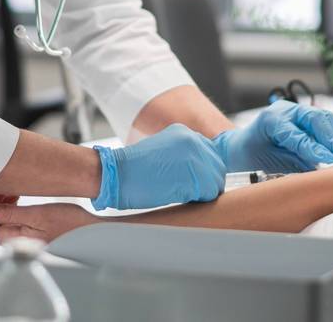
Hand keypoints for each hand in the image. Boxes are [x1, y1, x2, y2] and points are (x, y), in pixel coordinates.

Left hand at [0, 202, 99, 243]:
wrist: (88, 228)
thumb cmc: (69, 224)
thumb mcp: (37, 215)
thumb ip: (9, 215)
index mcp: (14, 238)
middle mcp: (13, 238)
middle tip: (0, 190)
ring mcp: (19, 233)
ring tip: (11, 192)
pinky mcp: (25, 227)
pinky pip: (8, 216)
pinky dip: (8, 204)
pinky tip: (16, 197)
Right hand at [94, 124, 224, 210]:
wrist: (114, 174)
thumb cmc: (133, 171)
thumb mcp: (162, 154)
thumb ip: (183, 157)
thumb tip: (200, 173)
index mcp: (184, 133)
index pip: (210, 154)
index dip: (203, 172)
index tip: (191, 181)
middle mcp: (193, 140)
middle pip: (217, 167)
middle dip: (206, 182)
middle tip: (186, 192)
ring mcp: (195, 156)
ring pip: (216, 181)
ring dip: (203, 192)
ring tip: (180, 194)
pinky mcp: (194, 174)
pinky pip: (210, 192)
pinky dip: (199, 200)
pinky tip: (179, 197)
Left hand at [212, 100, 332, 172]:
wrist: (240, 147)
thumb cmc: (249, 157)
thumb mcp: (266, 164)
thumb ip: (293, 164)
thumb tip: (320, 169)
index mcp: (271, 120)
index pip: (298, 134)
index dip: (314, 150)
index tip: (328, 162)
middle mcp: (285, 110)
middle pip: (315, 118)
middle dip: (329, 139)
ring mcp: (295, 111)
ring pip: (323, 118)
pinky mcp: (303, 117)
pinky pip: (324, 122)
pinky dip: (331, 136)